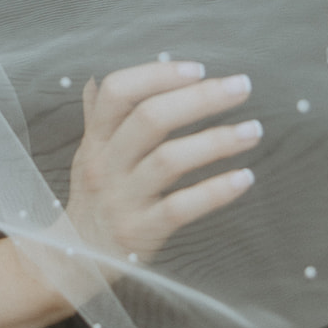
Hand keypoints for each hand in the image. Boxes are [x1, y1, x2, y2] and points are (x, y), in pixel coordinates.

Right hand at [67, 61, 258, 262]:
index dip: (158, 74)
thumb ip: (97, 117)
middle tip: (241, 87)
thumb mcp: (88, 154)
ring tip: (253, 130)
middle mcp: (105, 164)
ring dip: (217, 141)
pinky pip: (180, 207)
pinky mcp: (141, 231)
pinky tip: (244, 177)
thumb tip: (97, 79)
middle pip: (150, 119)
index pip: (118, 92)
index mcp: (95, 139)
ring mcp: (122, 199)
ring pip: (169, 160)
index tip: (198, 68)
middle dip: (200, 98)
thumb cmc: (93, 198)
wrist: (74, 258)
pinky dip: (215, 191)